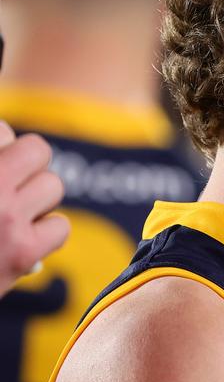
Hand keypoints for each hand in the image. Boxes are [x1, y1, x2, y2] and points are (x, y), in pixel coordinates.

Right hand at [0, 121, 68, 294]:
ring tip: (13, 213)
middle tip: (11, 184)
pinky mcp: (22, 251)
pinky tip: (24, 239)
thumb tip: (8, 143)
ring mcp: (6, 217)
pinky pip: (60, 226)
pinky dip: (47, 233)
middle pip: (38, 151)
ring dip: (38, 199)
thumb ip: (0, 174)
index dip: (1, 145)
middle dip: (28, 166)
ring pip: (53, 186)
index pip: (2, 130)